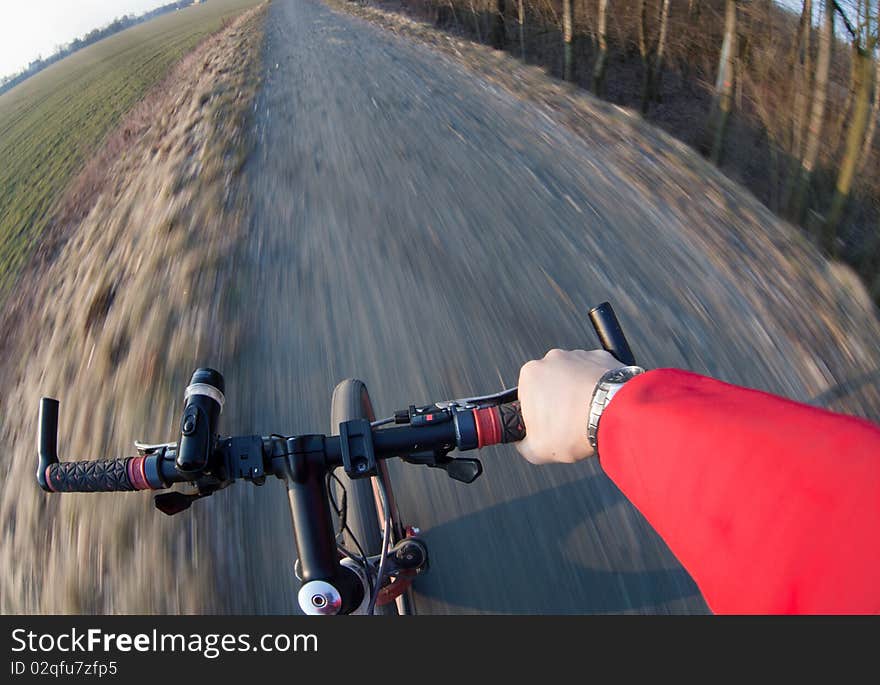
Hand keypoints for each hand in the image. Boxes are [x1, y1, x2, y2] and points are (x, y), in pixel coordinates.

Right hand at [515, 349, 620, 464]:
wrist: (617, 414)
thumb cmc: (574, 428)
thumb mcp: (537, 450)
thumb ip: (524, 445)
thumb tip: (525, 444)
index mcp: (530, 375)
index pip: (527, 397)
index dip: (536, 416)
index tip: (548, 428)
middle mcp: (552, 358)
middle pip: (550, 384)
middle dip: (557, 401)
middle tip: (569, 424)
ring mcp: (579, 355)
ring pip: (574, 377)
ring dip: (578, 393)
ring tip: (589, 416)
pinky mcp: (602, 358)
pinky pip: (595, 373)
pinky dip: (598, 387)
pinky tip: (603, 405)